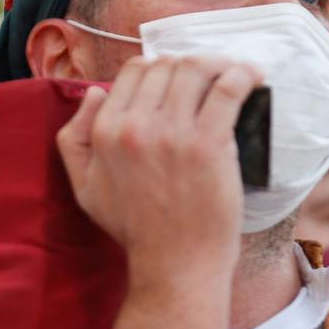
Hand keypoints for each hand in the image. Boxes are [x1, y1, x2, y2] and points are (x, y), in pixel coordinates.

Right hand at [55, 56, 259, 328]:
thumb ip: (75, 138)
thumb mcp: (85, 188)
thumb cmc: (135, 230)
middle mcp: (136, 126)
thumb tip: (94, 93)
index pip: (134, 71)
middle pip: (167, 65)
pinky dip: (242, 74)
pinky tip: (253, 77)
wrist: (175, 265)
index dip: (160, 68)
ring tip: (236, 73)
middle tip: (212, 78)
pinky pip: (228, 89)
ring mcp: (174, 133)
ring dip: (219, 64)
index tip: (180, 79)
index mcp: (105, 132)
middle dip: (191, 65)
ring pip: (196, 69)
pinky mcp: (209, 143)